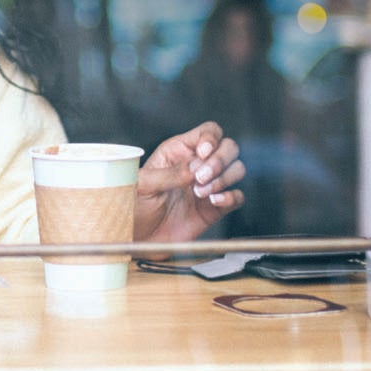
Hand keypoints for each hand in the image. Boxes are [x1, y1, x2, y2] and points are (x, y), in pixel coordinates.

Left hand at [134, 121, 245, 246]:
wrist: (136, 239)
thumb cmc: (133, 207)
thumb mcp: (143, 186)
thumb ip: (169, 174)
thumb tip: (195, 166)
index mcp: (178, 152)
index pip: (208, 132)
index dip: (211, 138)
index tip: (203, 153)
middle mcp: (196, 165)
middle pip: (229, 147)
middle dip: (220, 160)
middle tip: (201, 178)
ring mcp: (208, 186)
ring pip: (237, 169)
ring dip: (224, 179)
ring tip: (200, 193)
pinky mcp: (214, 208)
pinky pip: (237, 197)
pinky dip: (231, 197)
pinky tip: (214, 202)